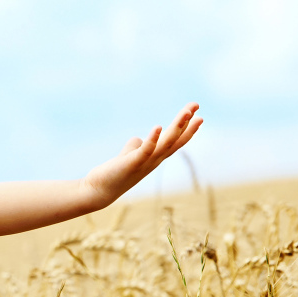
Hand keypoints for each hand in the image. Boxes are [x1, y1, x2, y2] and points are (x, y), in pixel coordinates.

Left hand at [80, 102, 201, 208]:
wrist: (99, 191)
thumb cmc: (114, 174)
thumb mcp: (128, 156)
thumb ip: (134, 147)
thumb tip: (138, 139)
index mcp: (154, 157)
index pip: (175, 142)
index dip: (187, 129)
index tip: (198, 114)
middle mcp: (154, 160)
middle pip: (175, 140)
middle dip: (187, 123)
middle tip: (196, 105)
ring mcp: (145, 163)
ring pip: (165, 144)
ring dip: (177, 127)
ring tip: (186, 112)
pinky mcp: (132, 164)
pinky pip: (145, 151)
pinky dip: (152, 139)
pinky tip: (157, 127)